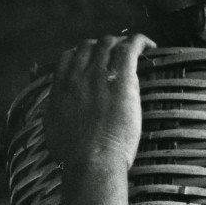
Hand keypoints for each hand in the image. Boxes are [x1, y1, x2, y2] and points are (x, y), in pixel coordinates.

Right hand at [45, 33, 155, 170]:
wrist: (90, 162)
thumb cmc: (75, 157)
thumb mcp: (54, 132)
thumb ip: (56, 115)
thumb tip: (58, 111)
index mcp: (61, 87)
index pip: (68, 57)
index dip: (81, 54)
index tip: (92, 60)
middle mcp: (77, 76)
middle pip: (89, 46)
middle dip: (102, 46)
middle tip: (116, 54)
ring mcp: (98, 76)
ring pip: (108, 44)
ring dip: (120, 43)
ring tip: (133, 50)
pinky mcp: (120, 81)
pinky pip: (130, 49)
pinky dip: (140, 42)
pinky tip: (151, 46)